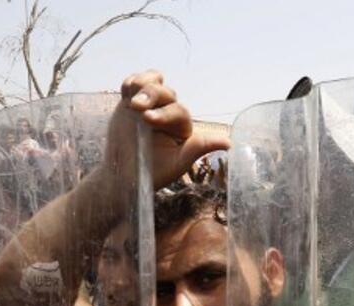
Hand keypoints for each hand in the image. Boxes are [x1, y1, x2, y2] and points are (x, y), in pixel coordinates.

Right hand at [105, 70, 228, 191]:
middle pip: (165, 93)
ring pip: (152, 82)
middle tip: (135, 108)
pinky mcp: (131, 102)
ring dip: (141, 84)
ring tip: (130, 97)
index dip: (164, 114)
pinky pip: (133, 83)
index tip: (147, 119)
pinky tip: (125, 93)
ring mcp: (150, 105)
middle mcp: (167, 112)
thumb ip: (199, 148)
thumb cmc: (153, 173)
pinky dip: (130, 83)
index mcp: (181, 126)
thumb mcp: (176, 163)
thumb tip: (229, 142)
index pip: (178, 111)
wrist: (124, 175)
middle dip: (150, 95)